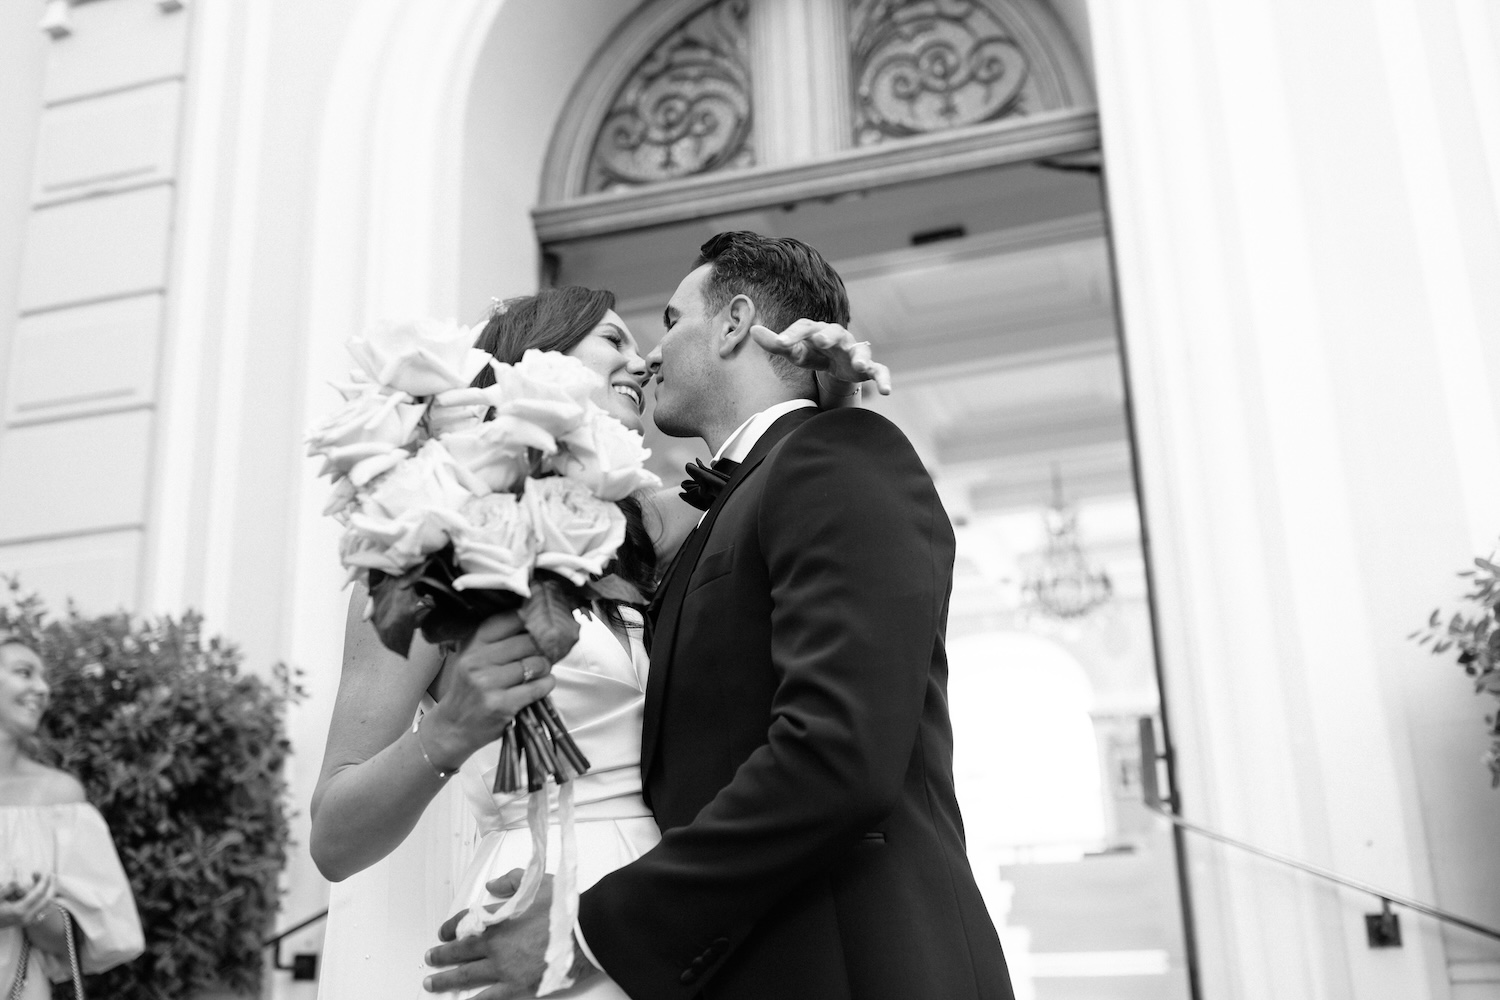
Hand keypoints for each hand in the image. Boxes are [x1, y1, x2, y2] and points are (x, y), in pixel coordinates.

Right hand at [0, 873, 54, 929]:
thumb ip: (6, 889)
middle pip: (47, 900)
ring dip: (50, 891)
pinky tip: (44, 889)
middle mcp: (26, 917)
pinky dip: (45, 898)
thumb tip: (16, 882)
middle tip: (52, 874)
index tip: (47, 872)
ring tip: (49, 880)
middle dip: (51, 886)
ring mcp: (28, 921)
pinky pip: (42, 909)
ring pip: (46, 905)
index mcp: (19, 910)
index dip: (44, 882)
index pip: (38, 894)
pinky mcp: (27, 922)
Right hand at [424, 614, 555, 768]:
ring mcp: (488, 683)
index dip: (531, 621)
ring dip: (545, 668)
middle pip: (528, 642)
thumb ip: (498, 639)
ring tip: (540, 672)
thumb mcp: (473, 657)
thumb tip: (536, 623)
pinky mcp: (501, 705)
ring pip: (536, 664)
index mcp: (473, 644)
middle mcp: (478, 661)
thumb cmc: (469, 689)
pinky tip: (541, 686)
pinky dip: (546, 685)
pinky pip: (537, 687)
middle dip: (542, 648)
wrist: (453, 726)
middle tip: (544, 654)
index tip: (540, 626)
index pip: (509, 619)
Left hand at [425, 870, 595, 997]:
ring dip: (446, 980)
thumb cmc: (564, 908)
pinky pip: (489, 997)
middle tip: (430, 957)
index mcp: (498, 918)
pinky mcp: (516, 986)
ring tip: (432, 983)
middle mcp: (495, 944)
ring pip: (466, 976)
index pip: (465, 923)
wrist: (585, 932)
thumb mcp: (537, 882)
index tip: (444, 932)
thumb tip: (492, 886)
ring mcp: (504, 968)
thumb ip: (510, 882)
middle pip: (460, 951)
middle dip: (441, 955)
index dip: (450, 927)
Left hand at [750, 319, 891, 394]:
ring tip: (860, 365)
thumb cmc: (814, 354)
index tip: (780, 344)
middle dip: (829, 336)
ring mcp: (855, 352)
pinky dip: (884, 379)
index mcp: (818, 331)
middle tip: (820, 340)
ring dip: (862, 357)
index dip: (792, 334)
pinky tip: (887, 391)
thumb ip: (776, 344)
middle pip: (835, 332)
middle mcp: (839, 338)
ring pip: (862, 351)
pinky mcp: (868, 368)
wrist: (837, 365)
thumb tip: (752, 330)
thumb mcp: (795, 351)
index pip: (805, 327)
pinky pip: (880, 370)